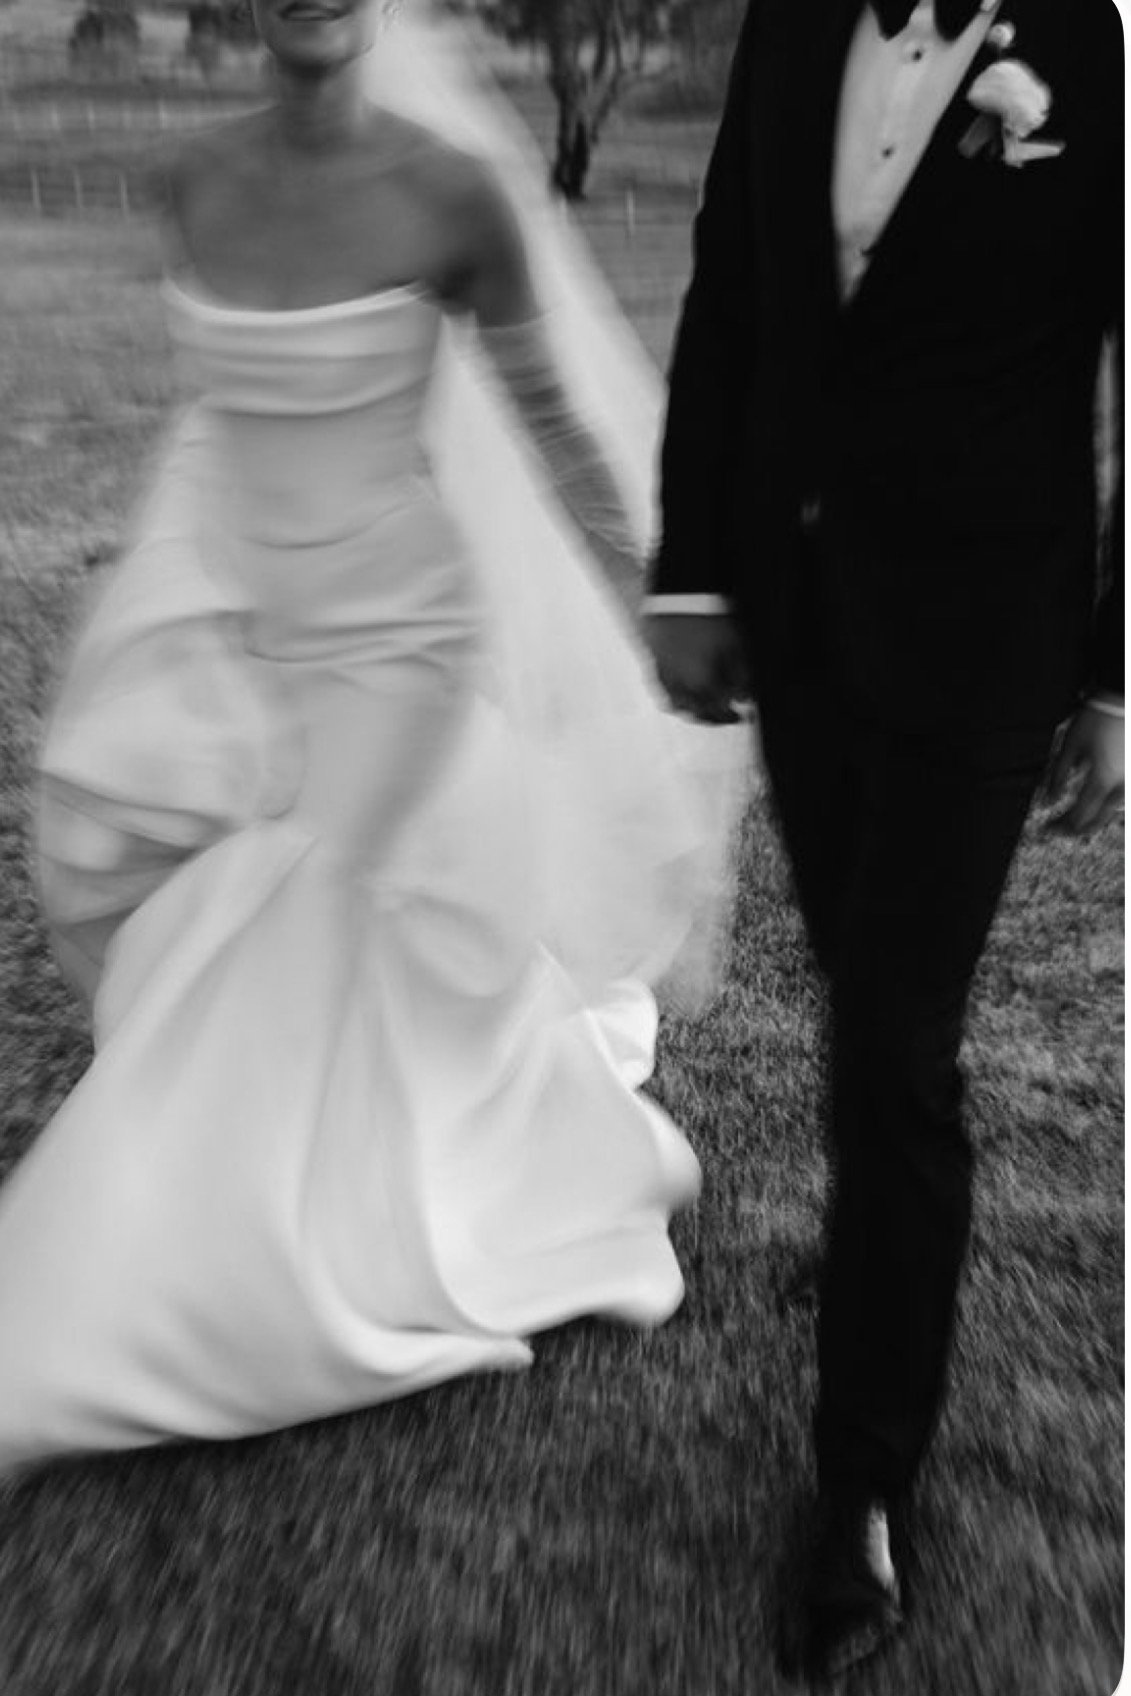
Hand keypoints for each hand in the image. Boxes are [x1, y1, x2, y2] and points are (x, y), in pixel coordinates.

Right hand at [643, 612, 750, 723]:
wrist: (679, 595)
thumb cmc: (707, 618)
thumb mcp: (734, 646)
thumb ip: (741, 677)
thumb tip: (745, 698)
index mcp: (701, 684)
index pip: (718, 712)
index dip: (731, 717)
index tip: (743, 717)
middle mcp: (681, 685)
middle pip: (697, 713)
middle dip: (713, 718)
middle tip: (726, 717)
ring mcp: (665, 675)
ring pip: (677, 706)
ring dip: (693, 712)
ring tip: (703, 710)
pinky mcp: (655, 663)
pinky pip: (662, 691)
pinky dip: (674, 698)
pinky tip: (680, 695)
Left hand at [1043, 702, 1124, 834]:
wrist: (1122, 699)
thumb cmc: (1095, 719)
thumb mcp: (1069, 747)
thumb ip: (1057, 777)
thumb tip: (1048, 803)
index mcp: (1101, 780)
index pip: (1078, 815)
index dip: (1060, 826)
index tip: (1046, 828)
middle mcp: (1119, 785)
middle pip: (1097, 820)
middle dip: (1075, 829)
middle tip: (1058, 829)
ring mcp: (1129, 780)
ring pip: (1112, 812)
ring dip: (1093, 821)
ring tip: (1074, 822)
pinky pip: (1121, 799)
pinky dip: (1107, 807)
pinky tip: (1096, 805)